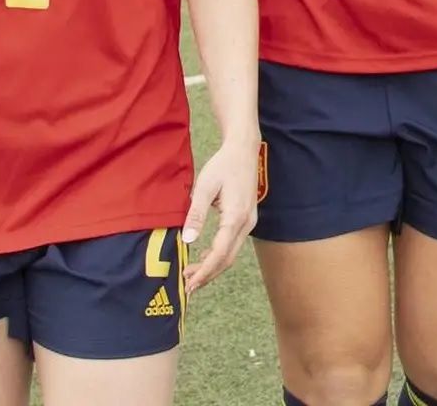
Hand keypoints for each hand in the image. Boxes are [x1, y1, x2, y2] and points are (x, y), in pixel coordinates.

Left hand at [180, 138, 258, 291]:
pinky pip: (233, 244)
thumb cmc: (223, 165)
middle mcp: (246, 223)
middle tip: (187, 286)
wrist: (243, 150)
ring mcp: (249, 222)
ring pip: (231, 253)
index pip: (220, 252)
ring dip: (212, 266)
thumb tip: (187, 240)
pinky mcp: (246, 220)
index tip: (189, 283)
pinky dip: (218, 255)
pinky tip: (204, 258)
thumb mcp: (205, 187)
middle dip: (208, 274)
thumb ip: (196, 214)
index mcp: (236, 216)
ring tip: (191, 275)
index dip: (204, 270)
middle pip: (228, 258)